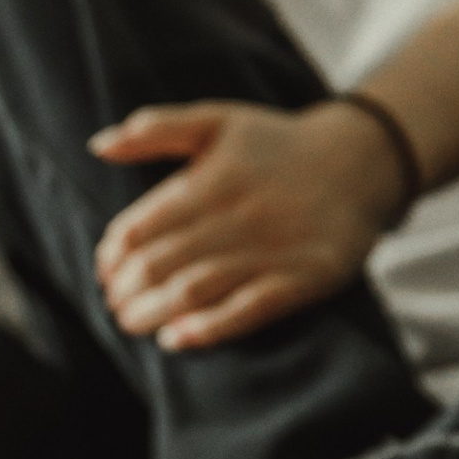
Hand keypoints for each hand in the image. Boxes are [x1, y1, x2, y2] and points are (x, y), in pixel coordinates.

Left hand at [89, 97, 403, 348]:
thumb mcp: (218, 120)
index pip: (143, 225)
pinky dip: (207, 328)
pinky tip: (175, 339)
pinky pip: (249, 309)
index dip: (114, 254)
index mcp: (212, 178)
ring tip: (132, 322)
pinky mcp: (304, 278)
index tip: (104, 269)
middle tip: (113, 303)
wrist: (360, 163)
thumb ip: (156, 128)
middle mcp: (239, 214)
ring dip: (152, 312)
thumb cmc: (277, 145)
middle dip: (127, 289)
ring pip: (196, 288)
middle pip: (162, 262)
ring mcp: (273, 248)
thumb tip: (97, 145)